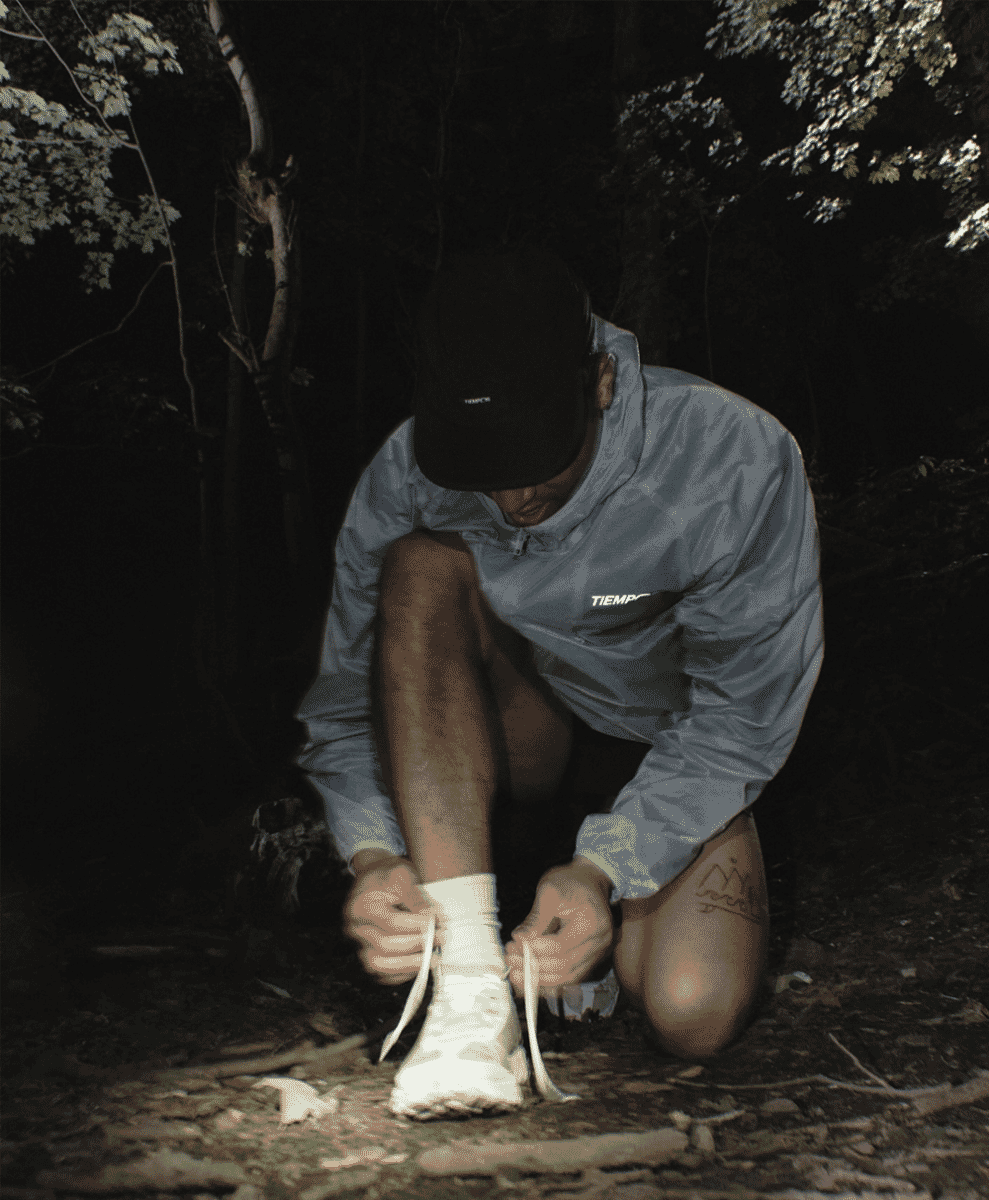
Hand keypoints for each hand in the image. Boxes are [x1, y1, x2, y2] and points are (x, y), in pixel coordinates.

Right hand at [343, 853, 435, 985]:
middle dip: (418, 945)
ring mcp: (359, 944)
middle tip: (441, 937)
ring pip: (379, 966)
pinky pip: (381, 974)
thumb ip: (416, 897)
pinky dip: (401, 973)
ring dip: (409, 964)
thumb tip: (432, 918)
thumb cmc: (389, 876)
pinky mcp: (367, 954)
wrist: (375, 878)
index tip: (437, 922)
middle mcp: (356, 928)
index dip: (417, 925)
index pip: (392, 922)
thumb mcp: (403, 875)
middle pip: (385, 946)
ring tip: (433, 958)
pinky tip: (420, 964)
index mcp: (361, 906)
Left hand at [504, 858, 614, 999]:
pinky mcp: (590, 959)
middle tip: (510, 957)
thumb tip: (519, 939)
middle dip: (533, 966)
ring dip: (539, 977)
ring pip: (567, 976)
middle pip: (564, 966)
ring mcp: (598, 952)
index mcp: (593, 922)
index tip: (514, 945)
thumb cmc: (570, 882)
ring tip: (516, 969)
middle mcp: (600, 941)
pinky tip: (529, 975)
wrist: (588, 881)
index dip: (535, 949)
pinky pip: (569, 976)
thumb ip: (535, 918)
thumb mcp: (549, 891)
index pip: (560, 946)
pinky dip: (549, 978)